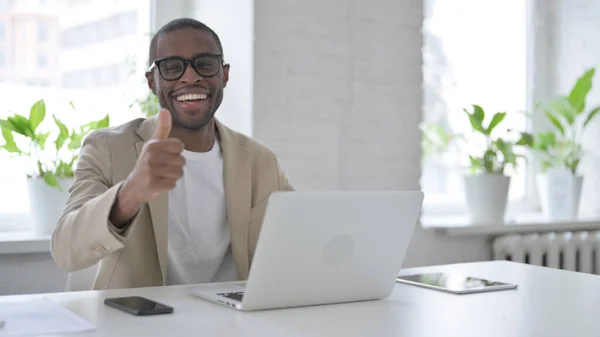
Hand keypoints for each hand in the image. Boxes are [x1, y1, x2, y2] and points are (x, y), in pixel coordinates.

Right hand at [110, 109, 184, 226]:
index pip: (180, 146)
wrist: (134, 186)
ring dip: (173, 176)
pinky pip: (173, 184)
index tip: (166, 156)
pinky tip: (159, 183)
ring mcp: (151, 171)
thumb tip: (165, 109)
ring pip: (179, 173)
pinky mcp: (153, 184)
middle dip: (176, 166)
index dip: (176, 152)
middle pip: (182, 161)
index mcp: (153, 144)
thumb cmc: (148, 163)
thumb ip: (162, 128)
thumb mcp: (153, 144)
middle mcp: (151, 156)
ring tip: (162, 175)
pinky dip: (169, 185)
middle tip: (163, 168)